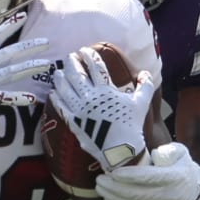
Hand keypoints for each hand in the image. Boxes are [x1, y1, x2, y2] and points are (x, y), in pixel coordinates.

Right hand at [0, 13, 52, 133]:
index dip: (10, 25)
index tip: (24, 16)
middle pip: (10, 53)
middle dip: (29, 46)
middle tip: (47, 42)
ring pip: (12, 71)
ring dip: (30, 67)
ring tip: (47, 64)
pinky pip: (5, 98)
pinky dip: (18, 98)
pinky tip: (33, 98)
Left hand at [48, 47, 158, 170]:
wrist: (120, 149)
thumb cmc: (132, 125)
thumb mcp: (142, 103)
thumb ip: (145, 85)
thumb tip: (144, 73)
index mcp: (107, 91)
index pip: (96, 66)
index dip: (89, 56)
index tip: (85, 50)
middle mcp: (91, 98)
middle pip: (76, 74)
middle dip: (71, 62)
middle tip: (70, 56)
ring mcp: (80, 110)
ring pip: (65, 88)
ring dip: (60, 77)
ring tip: (59, 72)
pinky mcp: (73, 122)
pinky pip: (60, 106)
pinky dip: (56, 97)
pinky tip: (54, 92)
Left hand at [94, 142, 199, 199]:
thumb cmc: (184, 170)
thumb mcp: (181, 153)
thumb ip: (167, 151)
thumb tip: (153, 156)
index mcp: (178, 178)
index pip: (150, 178)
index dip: (130, 176)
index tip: (114, 172)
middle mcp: (174, 198)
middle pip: (139, 195)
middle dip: (116, 188)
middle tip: (100, 180)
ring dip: (115, 199)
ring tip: (102, 190)